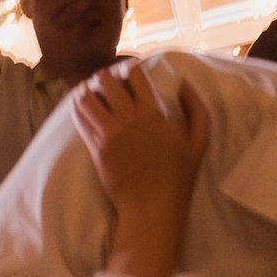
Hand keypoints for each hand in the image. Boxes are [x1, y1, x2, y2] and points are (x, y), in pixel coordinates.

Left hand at [70, 60, 209, 276]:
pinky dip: (78, 108)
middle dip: (104, 75)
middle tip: (104, 77)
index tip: (130, 70)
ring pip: (89, 99)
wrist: (152, 208)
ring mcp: (110, 134)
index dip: (131, 68)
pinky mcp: (96, 149)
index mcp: (154, 114)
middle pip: (108, 83)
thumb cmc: (178, 177)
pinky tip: (79, 104)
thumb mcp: (199, 142)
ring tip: (88, 88)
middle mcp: (129, 119)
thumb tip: (183, 84)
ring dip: (87, 89)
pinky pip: (81, 120)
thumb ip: (196, 109)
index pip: (136, 77)